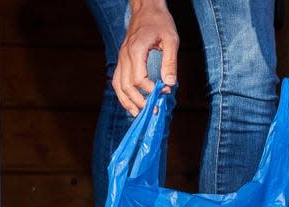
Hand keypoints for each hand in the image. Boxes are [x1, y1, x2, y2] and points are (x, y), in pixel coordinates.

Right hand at [113, 0, 178, 115]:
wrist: (146, 10)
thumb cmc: (160, 22)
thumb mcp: (171, 40)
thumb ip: (170, 62)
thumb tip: (169, 83)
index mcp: (136, 50)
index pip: (139, 78)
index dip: (151, 89)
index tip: (164, 92)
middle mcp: (124, 56)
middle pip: (126, 86)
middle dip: (139, 101)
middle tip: (154, 109)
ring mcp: (121, 58)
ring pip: (118, 85)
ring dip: (127, 101)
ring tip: (138, 114)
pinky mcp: (122, 60)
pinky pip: (117, 80)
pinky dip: (122, 94)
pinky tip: (131, 104)